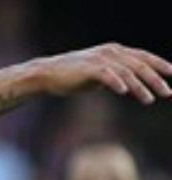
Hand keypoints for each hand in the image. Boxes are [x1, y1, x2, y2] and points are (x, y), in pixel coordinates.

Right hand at [32, 44, 171, 103]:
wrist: (47, 74)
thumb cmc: (73, 76)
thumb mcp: (99, 74)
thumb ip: (116, 75)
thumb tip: (130, 84)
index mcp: (115, 51)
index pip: (143, 57)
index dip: (160, 65)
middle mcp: (111, 52)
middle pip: (140, 65)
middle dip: (156, 79)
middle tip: (168, 93)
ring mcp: (100, 60)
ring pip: (127, 72)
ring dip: (140, 86)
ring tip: (149, 100)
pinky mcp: (89, 69)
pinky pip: (107, 75)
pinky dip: (117, 82)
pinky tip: (125, 91)